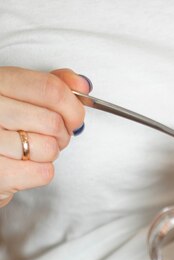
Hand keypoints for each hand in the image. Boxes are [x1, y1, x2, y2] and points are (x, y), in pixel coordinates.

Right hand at [0, 67, 91, 206]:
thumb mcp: (17, 96)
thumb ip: (47, 86)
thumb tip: (81, 85)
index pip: (49, 89)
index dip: (72, 104)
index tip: (75, 115)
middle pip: (53, 122)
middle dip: (63, 134)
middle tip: (53, 136)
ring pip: (50, 148)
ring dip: (50, 153)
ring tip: (34, 149)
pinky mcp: (0, 173)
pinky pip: (43, 172)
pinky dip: (41, 172)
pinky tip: (25, 164)